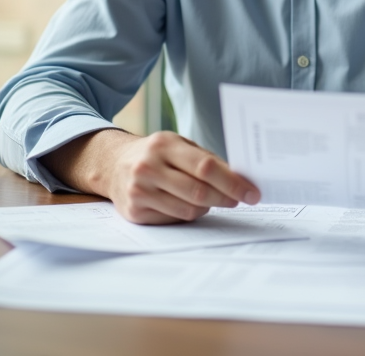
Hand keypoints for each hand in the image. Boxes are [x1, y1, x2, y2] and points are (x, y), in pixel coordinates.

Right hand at [41, 129, 259, 224]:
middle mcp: (148, 167)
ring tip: (212, 199)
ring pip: (189, 209)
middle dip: (226, 198)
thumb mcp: (178, 145)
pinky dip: (188, 214)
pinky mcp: (135, 212)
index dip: (233, 182)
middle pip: (199, 191)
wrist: (114, 165)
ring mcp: (139, 191)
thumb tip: (240, 177)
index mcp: (163, 145)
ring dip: (208, 207)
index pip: (206, 167)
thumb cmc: (156, 154)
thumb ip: (206, 159)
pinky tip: (189, 205)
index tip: (251, 192)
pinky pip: (174, 219)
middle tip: (241, 200)